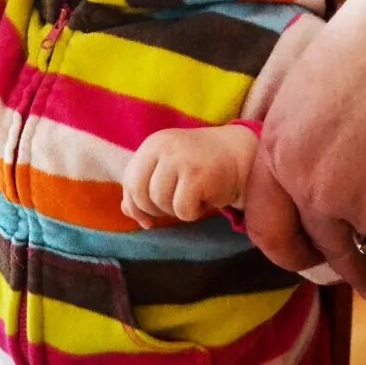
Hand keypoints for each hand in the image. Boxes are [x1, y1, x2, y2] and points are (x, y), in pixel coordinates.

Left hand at [121, 125, 257, 227]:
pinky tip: (205, 200)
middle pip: (142, 194)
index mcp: (152, 144)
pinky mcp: (197, 175)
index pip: (130, 181)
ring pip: (161, 203)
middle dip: (156, 210)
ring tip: (193, 199)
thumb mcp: (168, 169)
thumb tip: (126, 210)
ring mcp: (180, 159)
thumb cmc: (200, 165)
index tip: (147, 220)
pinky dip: (193, 213)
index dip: (135, 206)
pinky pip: (183, 210)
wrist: (239, 153)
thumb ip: (146, 186)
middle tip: (175, 207)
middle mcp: (163, 147)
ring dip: (177, 211)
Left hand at [241, 0, 365, 297]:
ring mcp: (359, 205)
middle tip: (357, 280)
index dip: (286, 246)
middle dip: (338, 269)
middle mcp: (309, 184)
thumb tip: (320, 152)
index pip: (265, 220)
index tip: (305, 257)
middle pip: (317, 248)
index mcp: (277, 146)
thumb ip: (309, 126)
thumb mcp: (315, 78)